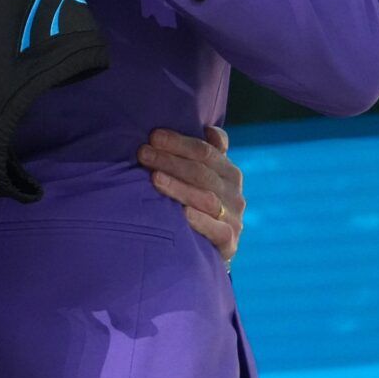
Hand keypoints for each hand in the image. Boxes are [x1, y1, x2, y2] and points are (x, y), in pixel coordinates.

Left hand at [139, 126, 242, 265]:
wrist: (210, 248)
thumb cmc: (199, 204)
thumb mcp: (206, 177)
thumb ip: (208, 153)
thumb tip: (208, 128)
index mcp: (229, 172)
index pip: (206, 151)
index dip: (179, 142)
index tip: (153, 136)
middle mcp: (235, 194)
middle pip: (201, 172)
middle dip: (170, 161)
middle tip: (143, 153)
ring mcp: (234, 219)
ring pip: (207, 199)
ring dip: (179, 187)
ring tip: (154, 178)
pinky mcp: (229, 243)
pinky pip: (218, 231)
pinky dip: (201, 222)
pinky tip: (183, 213)